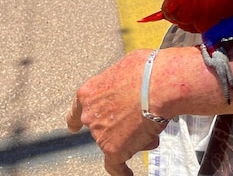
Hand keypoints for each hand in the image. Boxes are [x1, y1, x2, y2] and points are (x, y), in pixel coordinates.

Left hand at [66, 50, 167, 175]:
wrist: (158, 85)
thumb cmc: (148, 71)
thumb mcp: (126, 67)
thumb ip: (120, 82)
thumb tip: (129, 86)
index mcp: (89, 92)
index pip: (77, 110)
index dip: (76, 119)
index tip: (73, 126)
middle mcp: (90, 115)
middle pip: (104, 126)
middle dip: (121, 124)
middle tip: (141, 115)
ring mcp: (100, 134)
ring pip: (118, 140)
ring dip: (134, 135)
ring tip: (153, 121)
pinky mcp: (114, 149)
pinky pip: (116, 165)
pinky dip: (122, 172)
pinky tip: (126, 174)